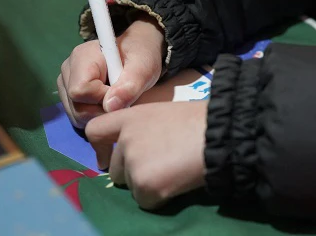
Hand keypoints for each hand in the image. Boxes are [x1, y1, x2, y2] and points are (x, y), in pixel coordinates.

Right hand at [58, 16, 164, 127]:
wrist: (139, 52)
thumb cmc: (142, 54)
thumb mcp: (144, 66)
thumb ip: (130, 85)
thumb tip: (110, 106)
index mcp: (82, 57)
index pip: (80, 91)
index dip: (102, 98)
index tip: (121, 91)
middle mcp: (68, 70)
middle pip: (77, 107)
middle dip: (103, 110)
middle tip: (123, 98)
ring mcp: (66, 83)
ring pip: (77, 115)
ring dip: (100, 114)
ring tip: (118, 98)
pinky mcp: (69, 96)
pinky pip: (78, 117)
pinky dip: (96, 116)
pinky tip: (110, 102)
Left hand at [86, 100, 208, 209]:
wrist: (220, 134)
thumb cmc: (199, 121)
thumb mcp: (164, 114)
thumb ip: (143, 129)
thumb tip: (136, 150)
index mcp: (131, 118)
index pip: (95, 130)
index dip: (100, 148)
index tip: (109, 158)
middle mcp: (126, 141)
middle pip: (115, 169)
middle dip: (134, 172)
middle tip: (162, 166)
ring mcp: (134, 164)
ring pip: (131, 186)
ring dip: (148, 184)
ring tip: (174, 170)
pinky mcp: (146, 186)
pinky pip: (145, 201)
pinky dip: (160, 197)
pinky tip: (177, 181)